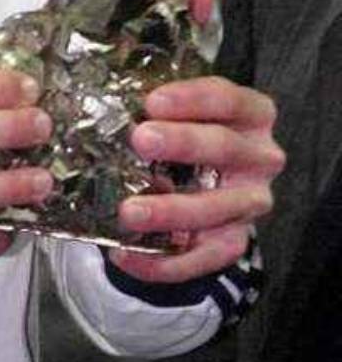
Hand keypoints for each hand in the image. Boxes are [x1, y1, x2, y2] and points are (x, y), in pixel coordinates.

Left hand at [107, 76, 283, 283]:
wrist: (200, 172)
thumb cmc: (184, 128)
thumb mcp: (179, 110)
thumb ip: (155, 106)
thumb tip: (102, 101)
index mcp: (252, 115)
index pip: (229, 100)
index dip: (193, 99)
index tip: (152, 102)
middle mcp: (260, 158)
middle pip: (226, 148)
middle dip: (183, 144)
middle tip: (140, 140)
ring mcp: (250, 203)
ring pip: (216, 209)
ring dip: (171, 211)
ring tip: (129, 211)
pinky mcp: (235, 240)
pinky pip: (205, 257)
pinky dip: (165, 262)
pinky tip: (127, 254)